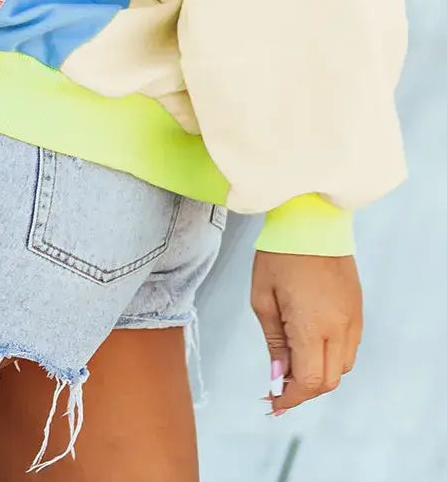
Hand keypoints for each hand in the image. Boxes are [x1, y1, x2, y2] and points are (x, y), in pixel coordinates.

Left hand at [251, 250, 361, 414]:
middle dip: (304, 389)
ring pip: (343, 366)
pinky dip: (332, 356)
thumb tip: (278, 377)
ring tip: (293, 363)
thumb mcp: (263, 297)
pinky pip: (350, 347)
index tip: (274, 401)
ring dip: (320, 373)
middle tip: (279, 386)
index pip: (310, 381)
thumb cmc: (279, 254)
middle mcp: (339, 327)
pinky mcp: (358, 309)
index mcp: (313, 326)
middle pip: (329, 381)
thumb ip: (273, 341)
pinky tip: (310, 345)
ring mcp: (353, 319)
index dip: (292, 397)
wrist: (310, 220)